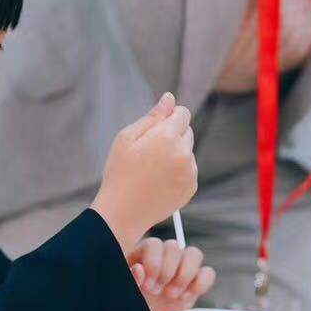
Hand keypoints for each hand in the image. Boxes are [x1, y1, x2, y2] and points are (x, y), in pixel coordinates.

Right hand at [91, 93, 197, 250]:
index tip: (155, 129)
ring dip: (175, 154)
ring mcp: (189, 172)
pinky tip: (158, 180)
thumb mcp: (127, 138)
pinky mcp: (191, 187)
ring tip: (152, 169)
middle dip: (172, 135)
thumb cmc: (120, 172)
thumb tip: (169, 99)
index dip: (169, 116)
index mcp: (168, 137)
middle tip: (148, 151)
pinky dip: (178, 171)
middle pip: (187, 131)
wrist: (123, 212)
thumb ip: (153, 116)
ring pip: (187, 152)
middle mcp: (184, 153)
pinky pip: (188, 170)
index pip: (183, 113)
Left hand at [114, 238, 216, 310]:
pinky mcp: (193, 285)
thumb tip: (139, 269)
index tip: (146, 286)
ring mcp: (180, 270)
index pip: (154, 245)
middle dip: (167, 271)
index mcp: (142, 256)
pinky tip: (186, 297)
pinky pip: (208, 273)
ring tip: (173, 296)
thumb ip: (130, 281)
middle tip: (158, 293)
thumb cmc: (127, 310)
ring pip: (194, 254)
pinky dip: (201, 283)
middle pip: (174, 247)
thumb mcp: (123, 296)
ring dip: (185, 274)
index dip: (153, 264)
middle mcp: (163, 258)